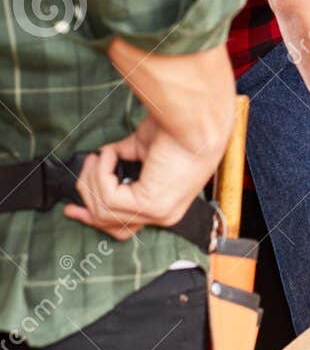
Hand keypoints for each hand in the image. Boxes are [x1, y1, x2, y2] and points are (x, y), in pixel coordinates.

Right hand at [64, 118, 217, 240]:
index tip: (73, 209)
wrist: (196, 121)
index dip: (96, 219)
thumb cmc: (179, 127)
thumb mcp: (143, 148)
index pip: (126, 228)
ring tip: (98, 157)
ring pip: (103, 209)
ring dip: (93, 179)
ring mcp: (158, 213)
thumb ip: (123, 160)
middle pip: (108, 222)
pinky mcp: (150, 205)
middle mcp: (164, 215)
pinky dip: (102, 172)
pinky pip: (108, 196)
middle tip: (83, 168)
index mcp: (167, 204)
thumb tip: (101, 159)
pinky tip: (110, 154)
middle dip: (87, 196)